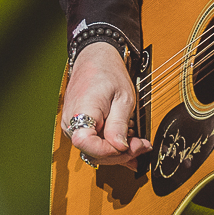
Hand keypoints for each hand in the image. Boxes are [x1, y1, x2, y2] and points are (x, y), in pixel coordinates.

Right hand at [60, 42, 151, 170]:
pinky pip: (94, 144)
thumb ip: (119, 125)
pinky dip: (111, 147)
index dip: (109, 151)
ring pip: (94, 151)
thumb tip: (120, 148)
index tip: (129, 146)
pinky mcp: (78, 128)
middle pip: (93, 152)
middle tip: (142, 146)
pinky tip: (128, 149)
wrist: (96, 60)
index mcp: (80, 111)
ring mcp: (72, 127)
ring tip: (138, 144)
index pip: (86, 144)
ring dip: (117, 152)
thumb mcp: (123, 99)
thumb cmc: (108, 74)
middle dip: (120, 154)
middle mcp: (71, 123)